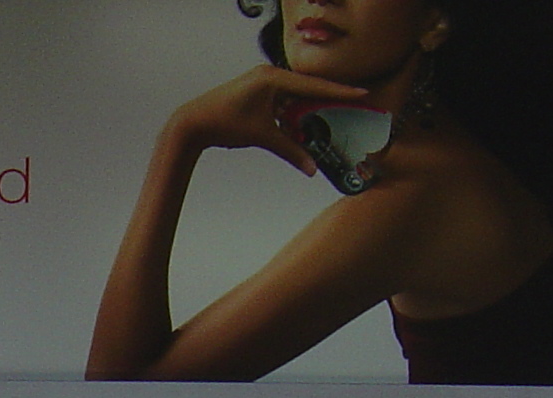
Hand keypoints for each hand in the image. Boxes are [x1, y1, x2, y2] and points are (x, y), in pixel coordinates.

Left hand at [167, 65, 368, 175]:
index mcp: (273, 78)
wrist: (192, 124)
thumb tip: (312, 168)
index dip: (339, 92)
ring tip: (329, 119)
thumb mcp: (263, 136)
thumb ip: (290, 150)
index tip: (361, 93)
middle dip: (326, 101)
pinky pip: (281, 99)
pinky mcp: (255, 89)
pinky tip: (301, 123)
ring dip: (307, 109)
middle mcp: (269, 74)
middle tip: (351, 107)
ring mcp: (260, 81)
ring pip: (293, 95)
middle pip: (306, 89)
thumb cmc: (224, 124)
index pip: (314, 86)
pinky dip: (291, 111)